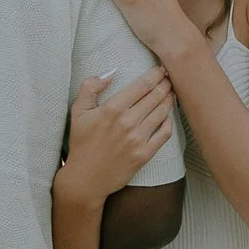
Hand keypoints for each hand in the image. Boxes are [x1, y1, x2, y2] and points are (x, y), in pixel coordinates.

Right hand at [59, 69, 176, 203]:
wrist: (86, 179)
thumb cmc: (81, 144)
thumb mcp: (77, 112)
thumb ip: (90, 87)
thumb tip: (110, 73)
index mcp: (112, 109)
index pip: (142, 85)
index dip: (155, 74)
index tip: (161, 69)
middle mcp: (127, 122)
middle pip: (155, 96)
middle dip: (166, 84)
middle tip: (170, 78)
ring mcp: (138, 139)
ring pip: (162, 112)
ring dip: (169, 100)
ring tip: (171, 93)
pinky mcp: (145, 154)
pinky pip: (164, 134)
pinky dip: (169, 122)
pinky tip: (168, 117)